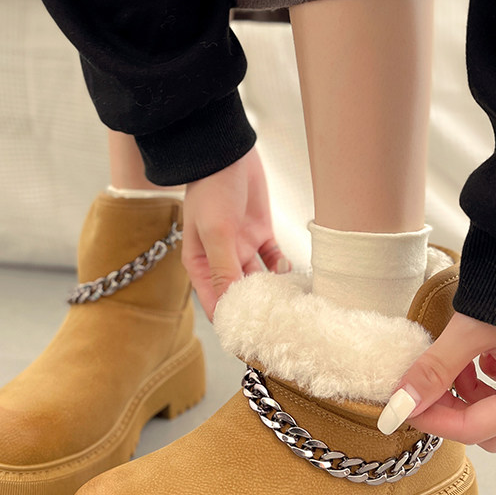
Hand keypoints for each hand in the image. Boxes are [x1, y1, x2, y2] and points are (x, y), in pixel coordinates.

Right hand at [182, 146, 289, 319]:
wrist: (226, 150)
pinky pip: (274, 260)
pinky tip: (294, 277)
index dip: (232, 323)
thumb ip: (224, 269)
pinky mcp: (260, 233)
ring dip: (274, 292)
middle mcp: (221, 261)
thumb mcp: (216, 232)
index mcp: (201, 265)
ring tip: (291, 307)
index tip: (249, 345)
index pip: (216, 303)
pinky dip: (284, 270)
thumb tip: (231, 306)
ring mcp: (241, 248)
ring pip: (260, 281)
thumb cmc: (210, 188)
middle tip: (277, 331)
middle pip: (240, 296)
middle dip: (257, 313)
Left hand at [379, 313, 495, 451]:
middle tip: (424, 390)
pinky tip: (472, 358)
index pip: (473, 430)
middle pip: (489, 431)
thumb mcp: (468, 332)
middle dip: (452, 413)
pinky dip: (483, 383)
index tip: (403, 408)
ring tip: (450, 365)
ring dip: (466, 397)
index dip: (432, 421)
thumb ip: (433, 369)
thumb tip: (403, 400)